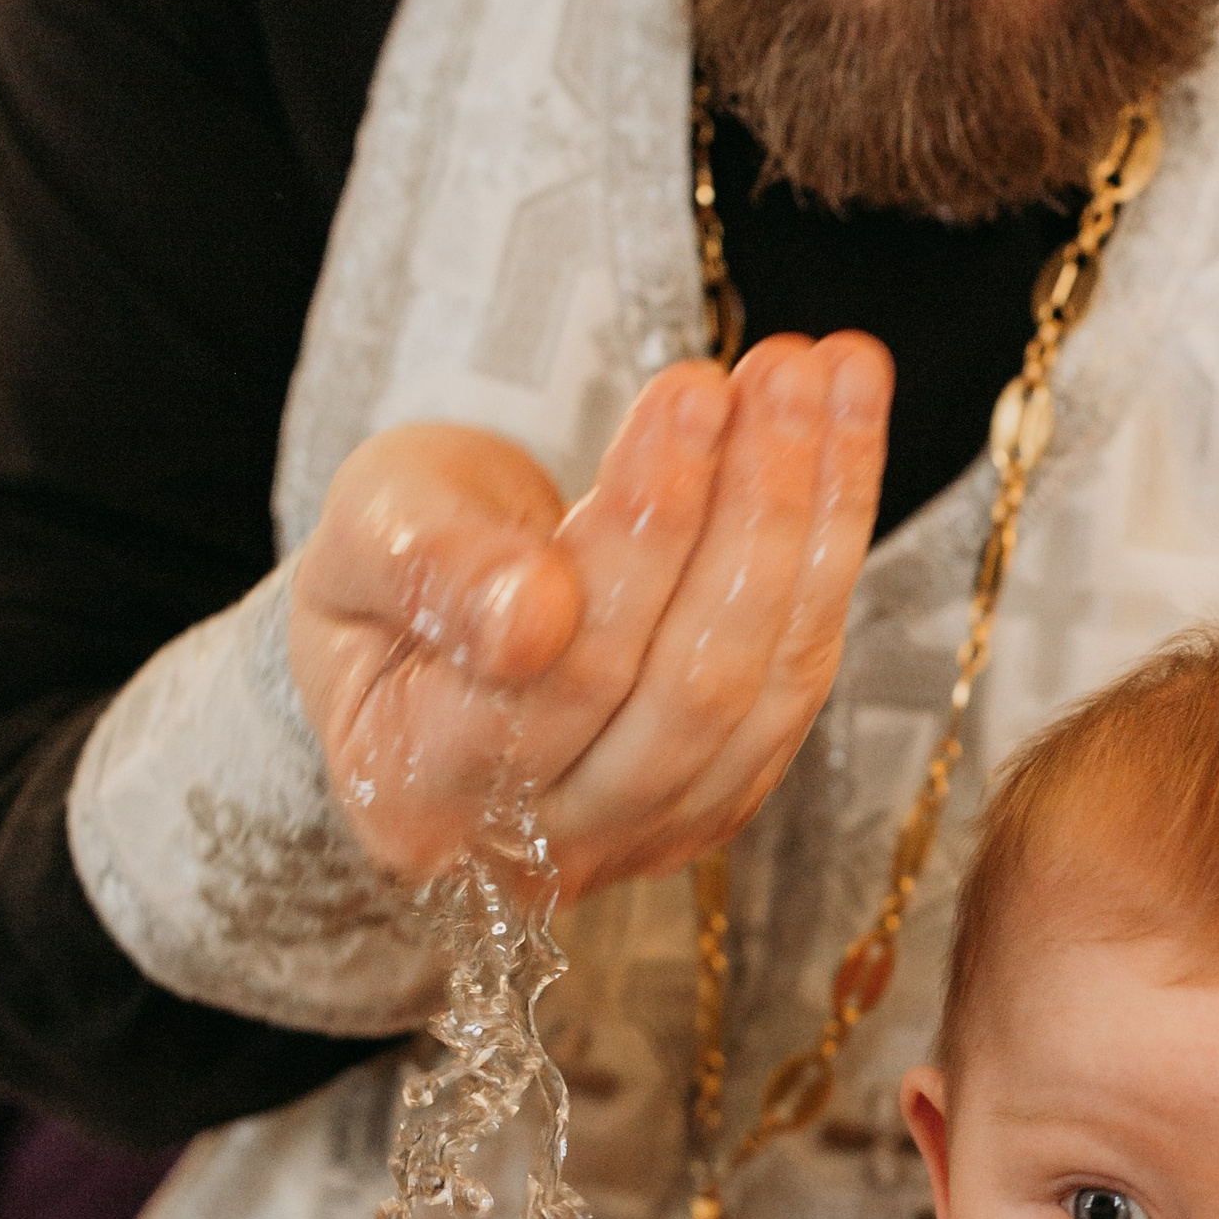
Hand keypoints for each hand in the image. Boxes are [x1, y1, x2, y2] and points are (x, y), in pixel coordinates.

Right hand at [289, 332, 889, 899]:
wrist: (433, 618)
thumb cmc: (391, 568)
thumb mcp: (370, 531)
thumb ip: (433, 570)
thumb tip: (531, 617)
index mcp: (413, 794)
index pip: (563, 670)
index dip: (643, 535)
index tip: (692, 395)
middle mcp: (536, 847)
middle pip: (686, 687)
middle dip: (751, 513)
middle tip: (782, 370)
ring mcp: (641, 836)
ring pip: (765, 686)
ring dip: (815, 518)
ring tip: (831, 373)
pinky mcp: (721, 798)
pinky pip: (802, 676)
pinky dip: (834, 545)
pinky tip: (848, 431)